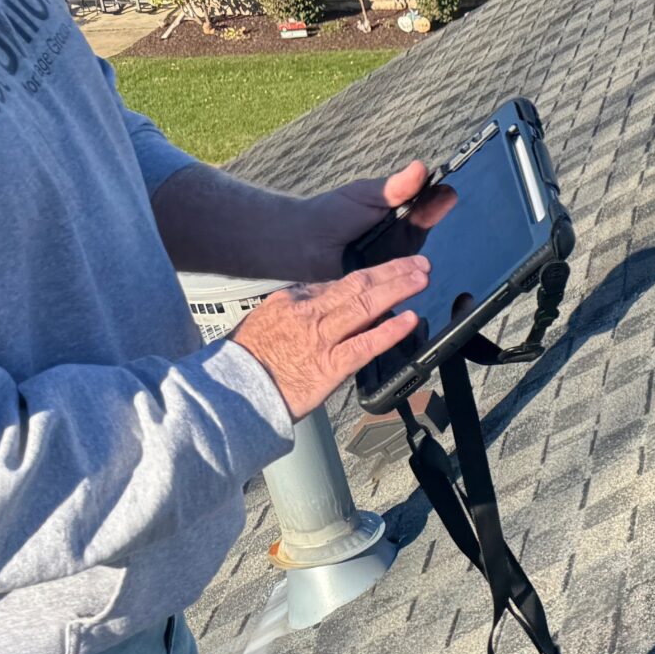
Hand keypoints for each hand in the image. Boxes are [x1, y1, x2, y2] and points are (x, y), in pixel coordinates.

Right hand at [230, 257, 430, 420]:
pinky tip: (410, 319)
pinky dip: (391, 330)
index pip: (338, 283)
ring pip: (366, 305)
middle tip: (418, 263)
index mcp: (293, 300)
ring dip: (398, 288)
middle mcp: (309, 312)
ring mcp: (321, 338)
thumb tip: (327, 304)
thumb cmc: (248, 361)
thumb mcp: (268, 321)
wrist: (233, 390)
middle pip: (357, 284)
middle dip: (392, 271)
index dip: (371, 276)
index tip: (391, 273)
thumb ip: (299, 311)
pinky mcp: (330, 365)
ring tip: (421, 278)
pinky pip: (366, 343)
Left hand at [279, 161, 457, 282]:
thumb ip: (395, 186)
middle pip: (422, 230)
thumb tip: (420, 166)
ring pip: (414, 257)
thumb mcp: (366, 195)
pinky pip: (399, 281)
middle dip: (431, 216)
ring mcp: (391, 262)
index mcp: (395, 216)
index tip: (449, 193)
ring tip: (427, 235)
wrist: (302, 242)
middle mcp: (398, 239)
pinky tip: (420, 269)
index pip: (423, 208)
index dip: (436, 202)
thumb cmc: (331, 214)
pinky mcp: (382, 283)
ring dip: (422, 247)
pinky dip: (409, 275)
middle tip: (444, 201)